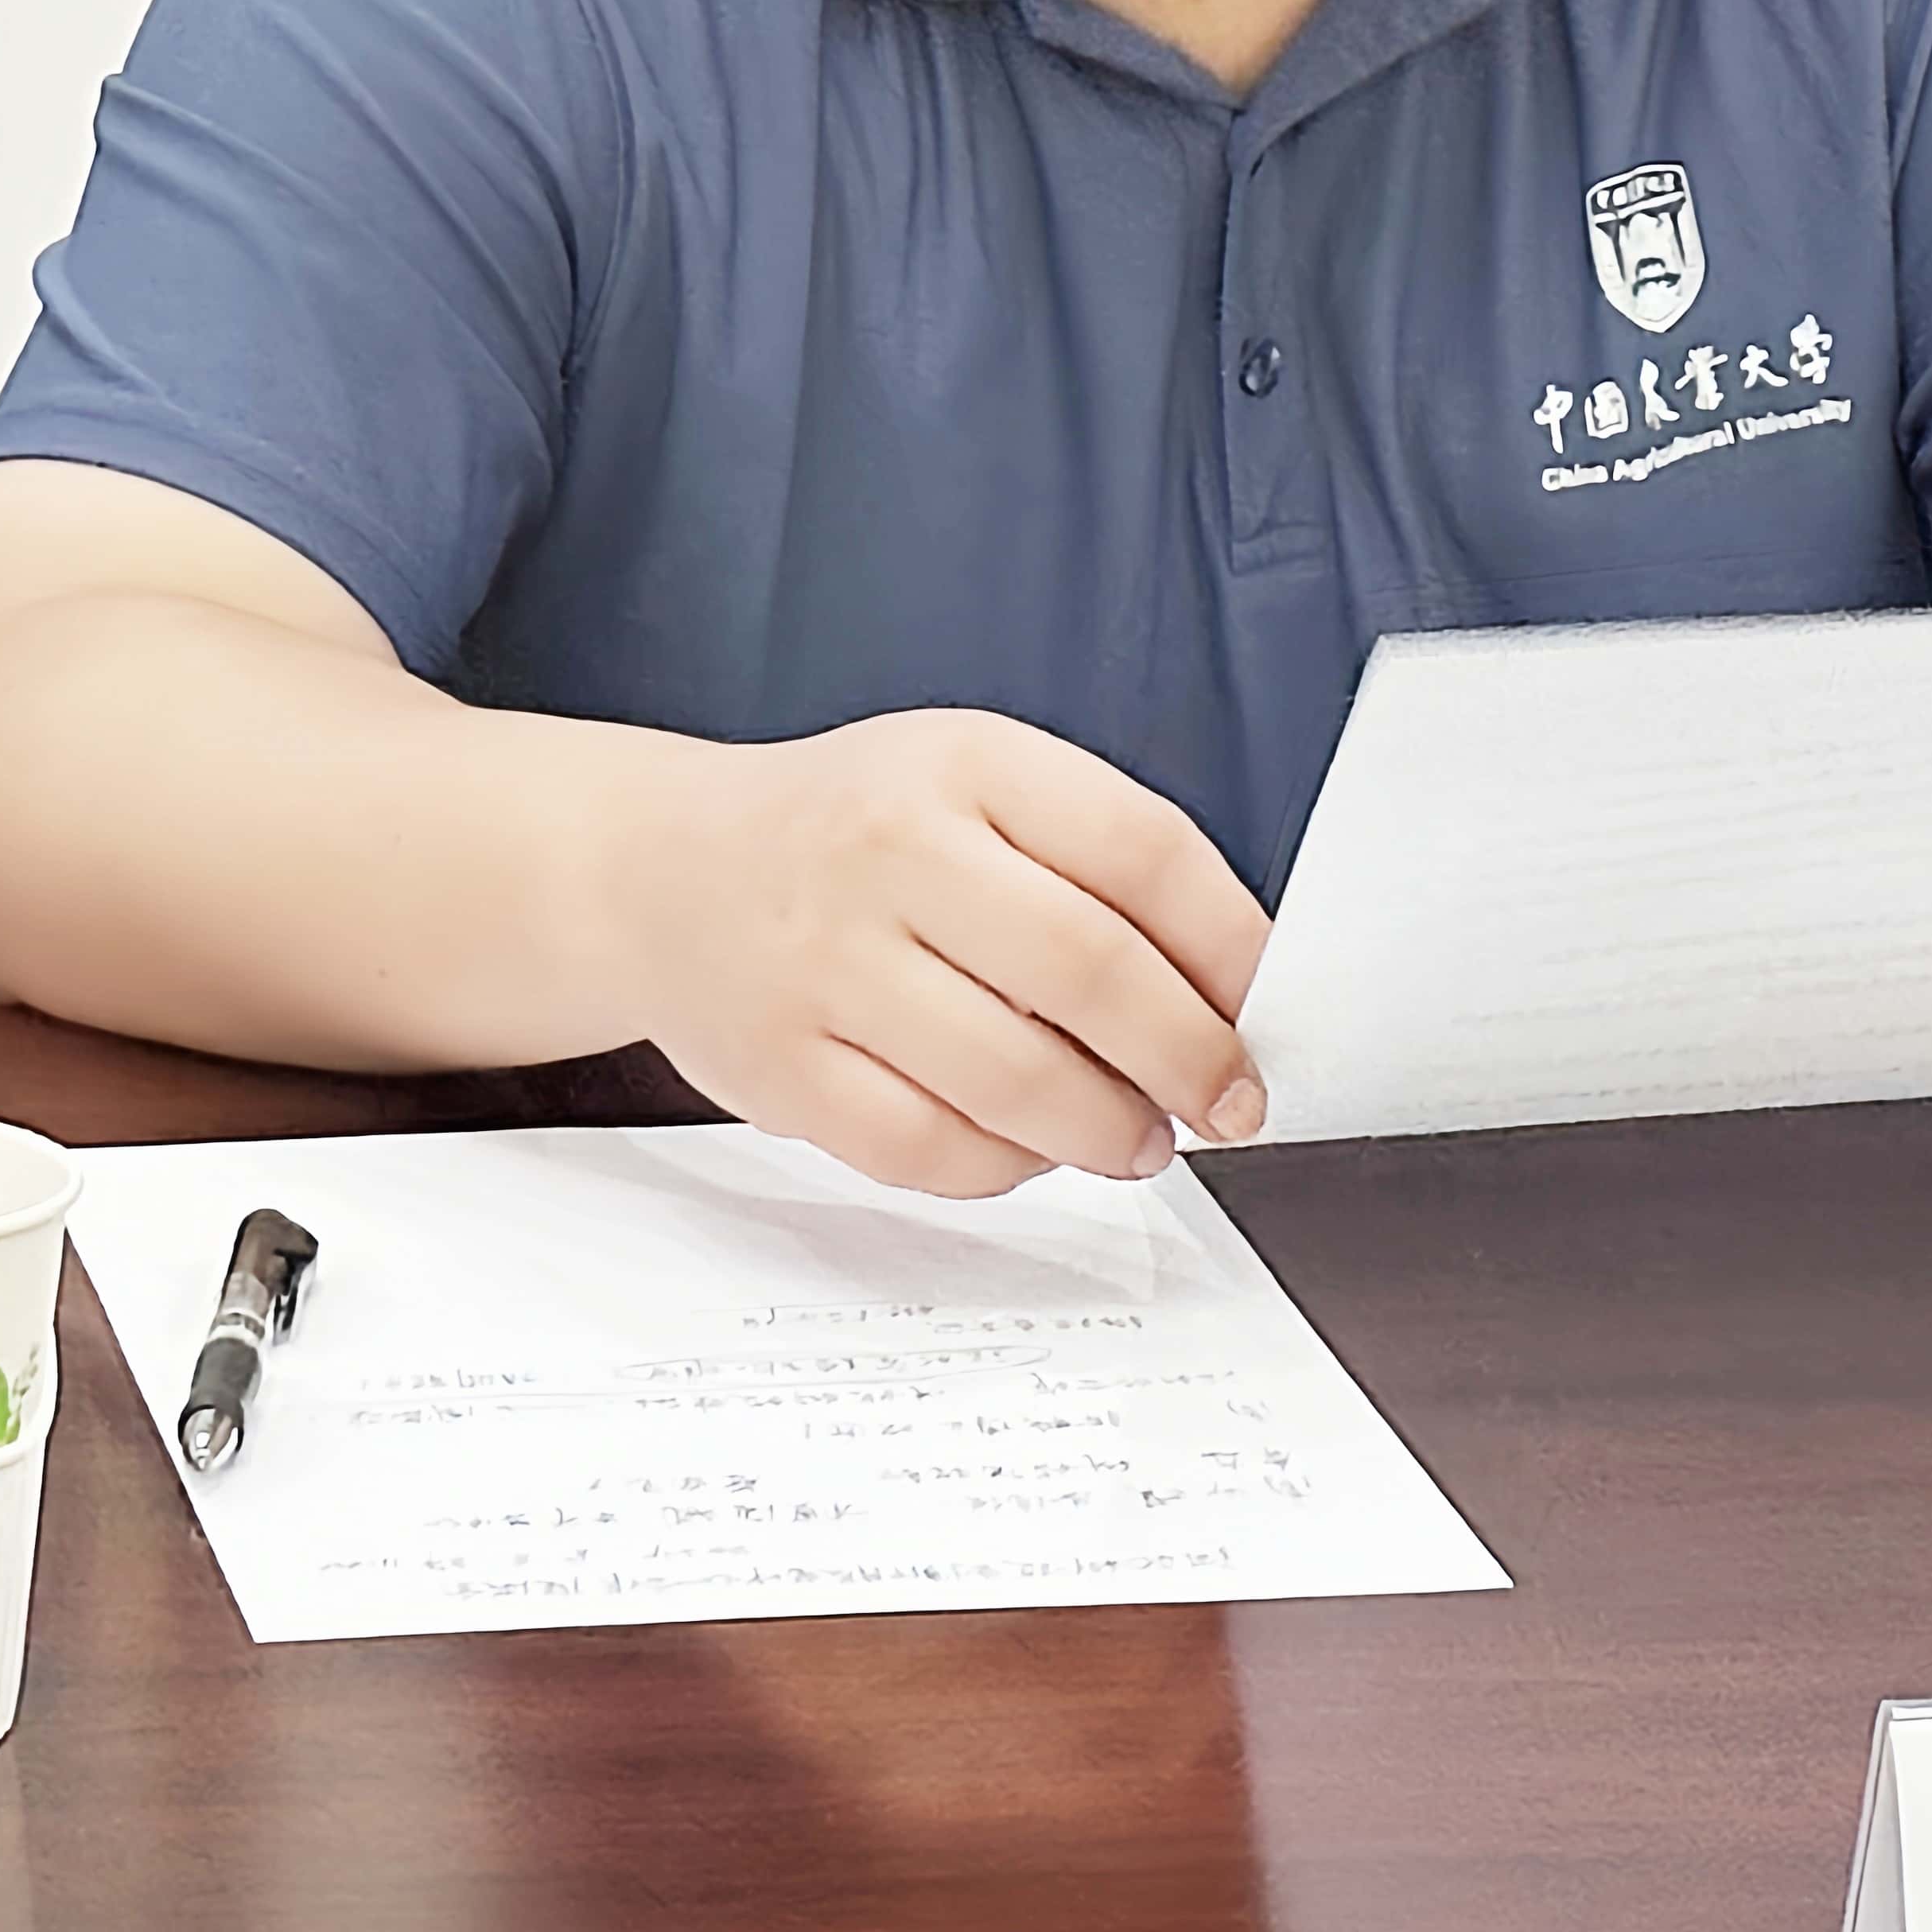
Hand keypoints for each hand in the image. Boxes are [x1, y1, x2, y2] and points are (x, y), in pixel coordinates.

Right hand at [609, 709, 1270, 1196]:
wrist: (661, 869)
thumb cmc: (858, 832)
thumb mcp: (977, 785)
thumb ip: (1097, 863)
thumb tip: (1232, 986)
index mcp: (968, 764)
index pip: (1141, 850)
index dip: (1230, 943)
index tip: (1270, 1004)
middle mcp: (892, 851)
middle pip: (1088, 970)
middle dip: (1187, 1055)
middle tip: (1230, 1100)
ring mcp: (826, 962)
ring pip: (1012, 1077)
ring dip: (1108, 1127)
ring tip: (1144, 1137)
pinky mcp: (779, 1067)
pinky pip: (925, 1148)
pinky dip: (1005, 1167)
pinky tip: (1034, 1150)